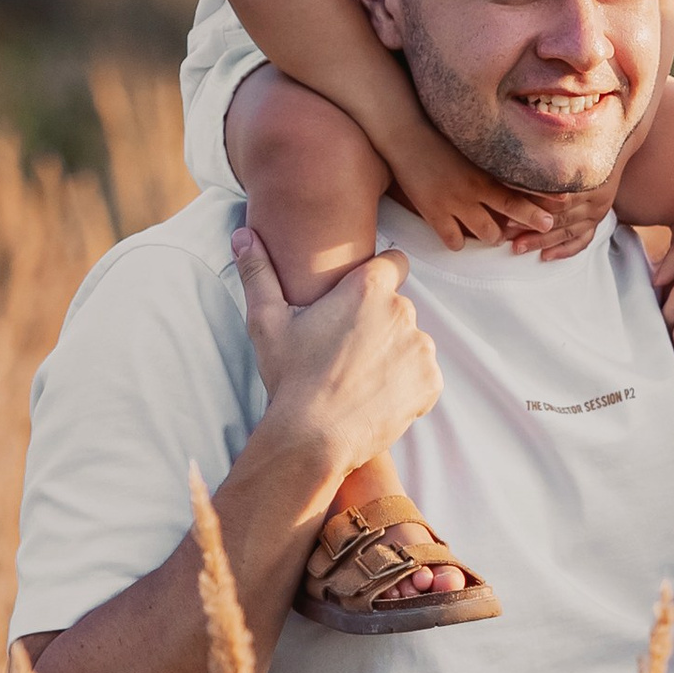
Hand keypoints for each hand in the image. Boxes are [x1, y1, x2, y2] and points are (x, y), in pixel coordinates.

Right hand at [232, 227, 439, 477]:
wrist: (313, 437)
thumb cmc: (290, 377)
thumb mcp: (267, 322)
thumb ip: (258, 272)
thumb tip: (243, 235)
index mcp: (368, 288)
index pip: (394, 261)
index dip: (380, 277)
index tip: (361, 300)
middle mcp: (402, 311)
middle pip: (398, 307)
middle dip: (379, 323)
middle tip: (347, 350)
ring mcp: (421, 348)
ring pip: (411, 342)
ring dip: (394, 355)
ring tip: (359, 378)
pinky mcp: (430, 382)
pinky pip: (423, 376)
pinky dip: (407, 386)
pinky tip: (375, 397)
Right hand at [387, 124, 558, 257]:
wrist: (406, 135)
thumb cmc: (438, 137)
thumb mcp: (470, 145)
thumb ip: (492, 155)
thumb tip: (515, 159)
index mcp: (485, 170)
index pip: (522, 186)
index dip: (544, 197)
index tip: (566, 201)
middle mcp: (475, 189)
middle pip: (511, 212)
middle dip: (528, 222)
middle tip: (544, 227)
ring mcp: (455, 203)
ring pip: (488, 233)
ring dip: (494, 235)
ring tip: (493, 233)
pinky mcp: (434, 214)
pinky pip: (455, 242)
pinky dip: (459, 242)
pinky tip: (459, 236)